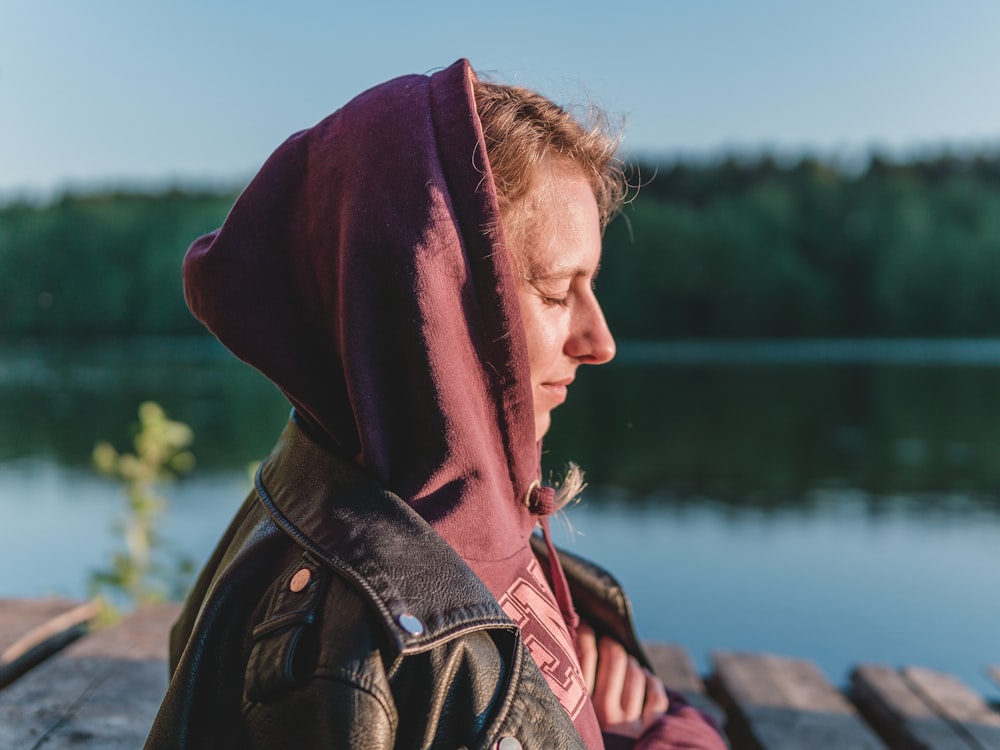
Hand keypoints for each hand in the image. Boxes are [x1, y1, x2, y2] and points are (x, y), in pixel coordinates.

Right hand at [577, 622, 669, 737]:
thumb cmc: (580, 740)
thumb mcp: (566, 716)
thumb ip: (566, 686)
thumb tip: (565, 638)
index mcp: (579, 707)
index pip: (583, 653)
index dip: (585, 631)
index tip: (584, 625)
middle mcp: (604, 713)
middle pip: (614, 656)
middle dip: (611, 644)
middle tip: (606, 644)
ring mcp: (630, 721)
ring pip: (636, 672)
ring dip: (631, 664)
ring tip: (624, 666)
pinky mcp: (650, 730)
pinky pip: (656, 693)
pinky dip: (651, 683)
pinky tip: (644, 681)